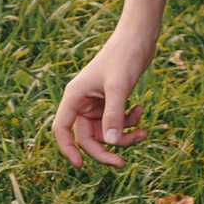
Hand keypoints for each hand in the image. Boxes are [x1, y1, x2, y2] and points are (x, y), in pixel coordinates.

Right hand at [51, 0, 167, 169]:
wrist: (138, 38)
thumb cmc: (124, 56)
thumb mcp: (119, 87)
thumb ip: (114, 115)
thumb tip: (110, 142)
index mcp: (75, 97)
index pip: (61, 129)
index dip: (67, 149)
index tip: (81, 165)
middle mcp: (83, 102)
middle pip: (86, 137)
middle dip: (105, 150)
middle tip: (121, 163)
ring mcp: (98, 103)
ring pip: (105, 133)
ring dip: (122, 137)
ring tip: (142, 133)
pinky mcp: (112, 101)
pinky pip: (117, 122)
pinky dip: (129, 122)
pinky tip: (141, 109)